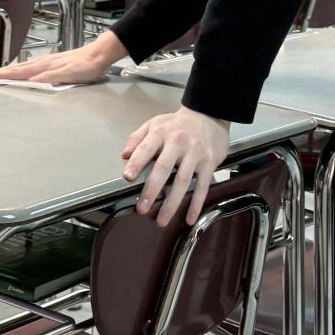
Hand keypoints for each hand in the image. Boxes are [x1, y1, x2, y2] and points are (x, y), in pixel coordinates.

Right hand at [0, 30, 125, 85]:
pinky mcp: (51, 63)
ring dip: (4, 70)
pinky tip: (18, 72)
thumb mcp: (71, 74)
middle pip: (14, 69)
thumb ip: (52, 77)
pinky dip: (17, 70)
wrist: (100, 54)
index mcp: (44, 67)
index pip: (16, 73)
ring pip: (20, 67)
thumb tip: (34, 81)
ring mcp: (46, 62)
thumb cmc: (87, 66)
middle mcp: (42, 63)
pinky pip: (28, 67)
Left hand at [121, 106, 229, 228]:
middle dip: (152, 189)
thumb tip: (125, 155)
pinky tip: (189, 217)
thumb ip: (137, 138)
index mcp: (162, 132)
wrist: (208, 115)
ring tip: (162, 219)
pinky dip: (196, 203)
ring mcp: (195, 153)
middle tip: (142, 207)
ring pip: (183, 181)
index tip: (128, 177)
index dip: (136, 162)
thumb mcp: (155, 123)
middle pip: (164, 168)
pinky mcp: (209, 163)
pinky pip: (203, 186)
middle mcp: (178, 142)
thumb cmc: (179, 124)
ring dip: (172, 203)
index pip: (146, 148)